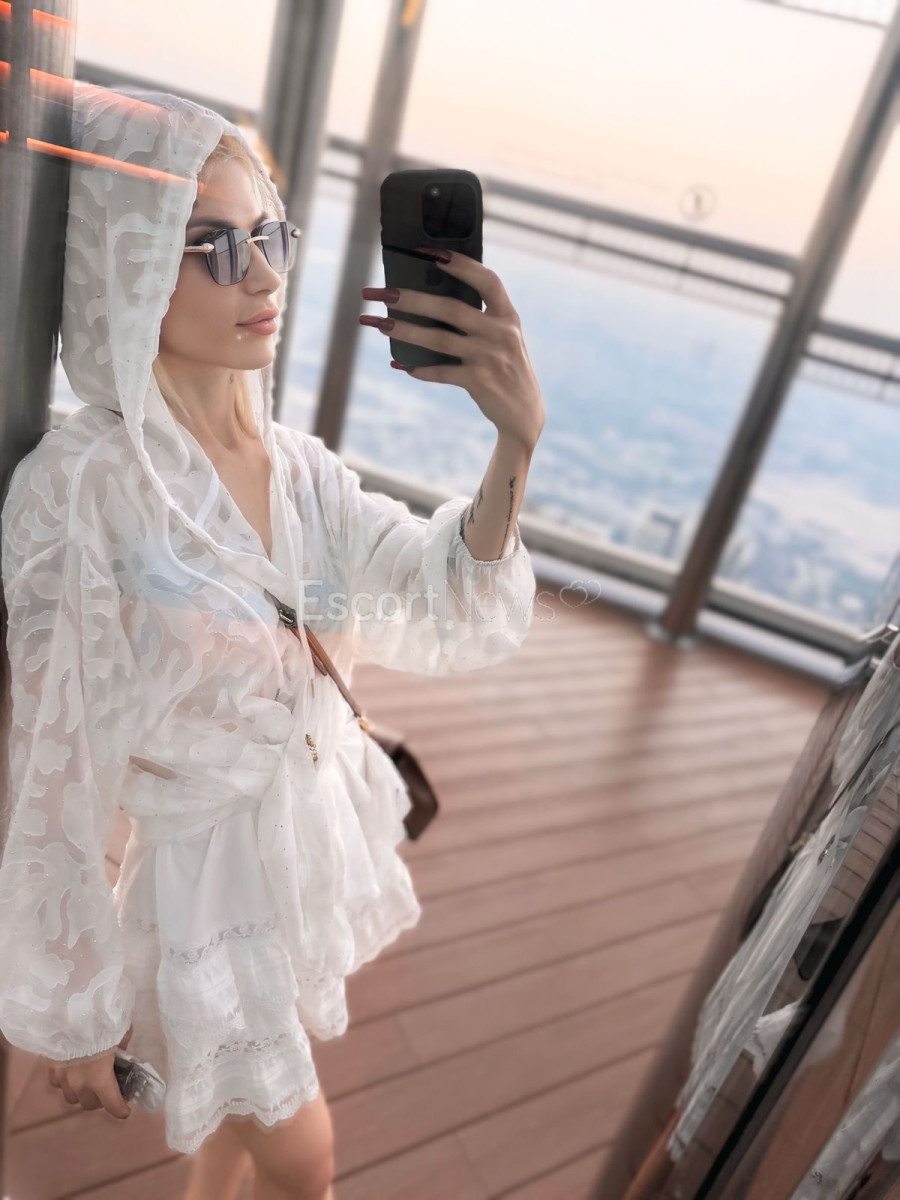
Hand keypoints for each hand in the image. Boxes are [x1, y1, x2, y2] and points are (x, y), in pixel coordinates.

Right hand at [44, 1023, 133, 1119]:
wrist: (69, 1011)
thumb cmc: (99, 1021)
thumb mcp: (120, 1032)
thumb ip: (122, 1046)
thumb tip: (121, 1052)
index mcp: (100, 1078)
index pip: (112, 1105)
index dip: (121, 1109)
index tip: (125, 1110)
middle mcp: (79, 1084)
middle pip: (90, 1104)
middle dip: (101, 1100)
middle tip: (108, 1089)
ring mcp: (62, 1078)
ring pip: (72, 1098)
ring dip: (82, 1093)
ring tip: (88, 1081)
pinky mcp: (50, 1069)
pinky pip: (58, 1084)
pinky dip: (66, 1082)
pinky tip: (72, 1071)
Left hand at [359, 249, 545, 452]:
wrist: (524, 413)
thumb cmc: (505, 367)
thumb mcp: (503, 337)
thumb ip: (480, 318)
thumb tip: (428, 300)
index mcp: (508, 315)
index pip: (486, 279)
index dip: (460, 264)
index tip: (429, 253)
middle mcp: (500, 333)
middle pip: (449, 308)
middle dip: (412, 298)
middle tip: (382, 292)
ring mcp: (489, 358)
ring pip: (438, 340)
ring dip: (405, 331)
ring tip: (378, 324)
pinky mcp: (479, 382)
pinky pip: (441, 372)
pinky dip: (420, 369)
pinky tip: (401, 365)